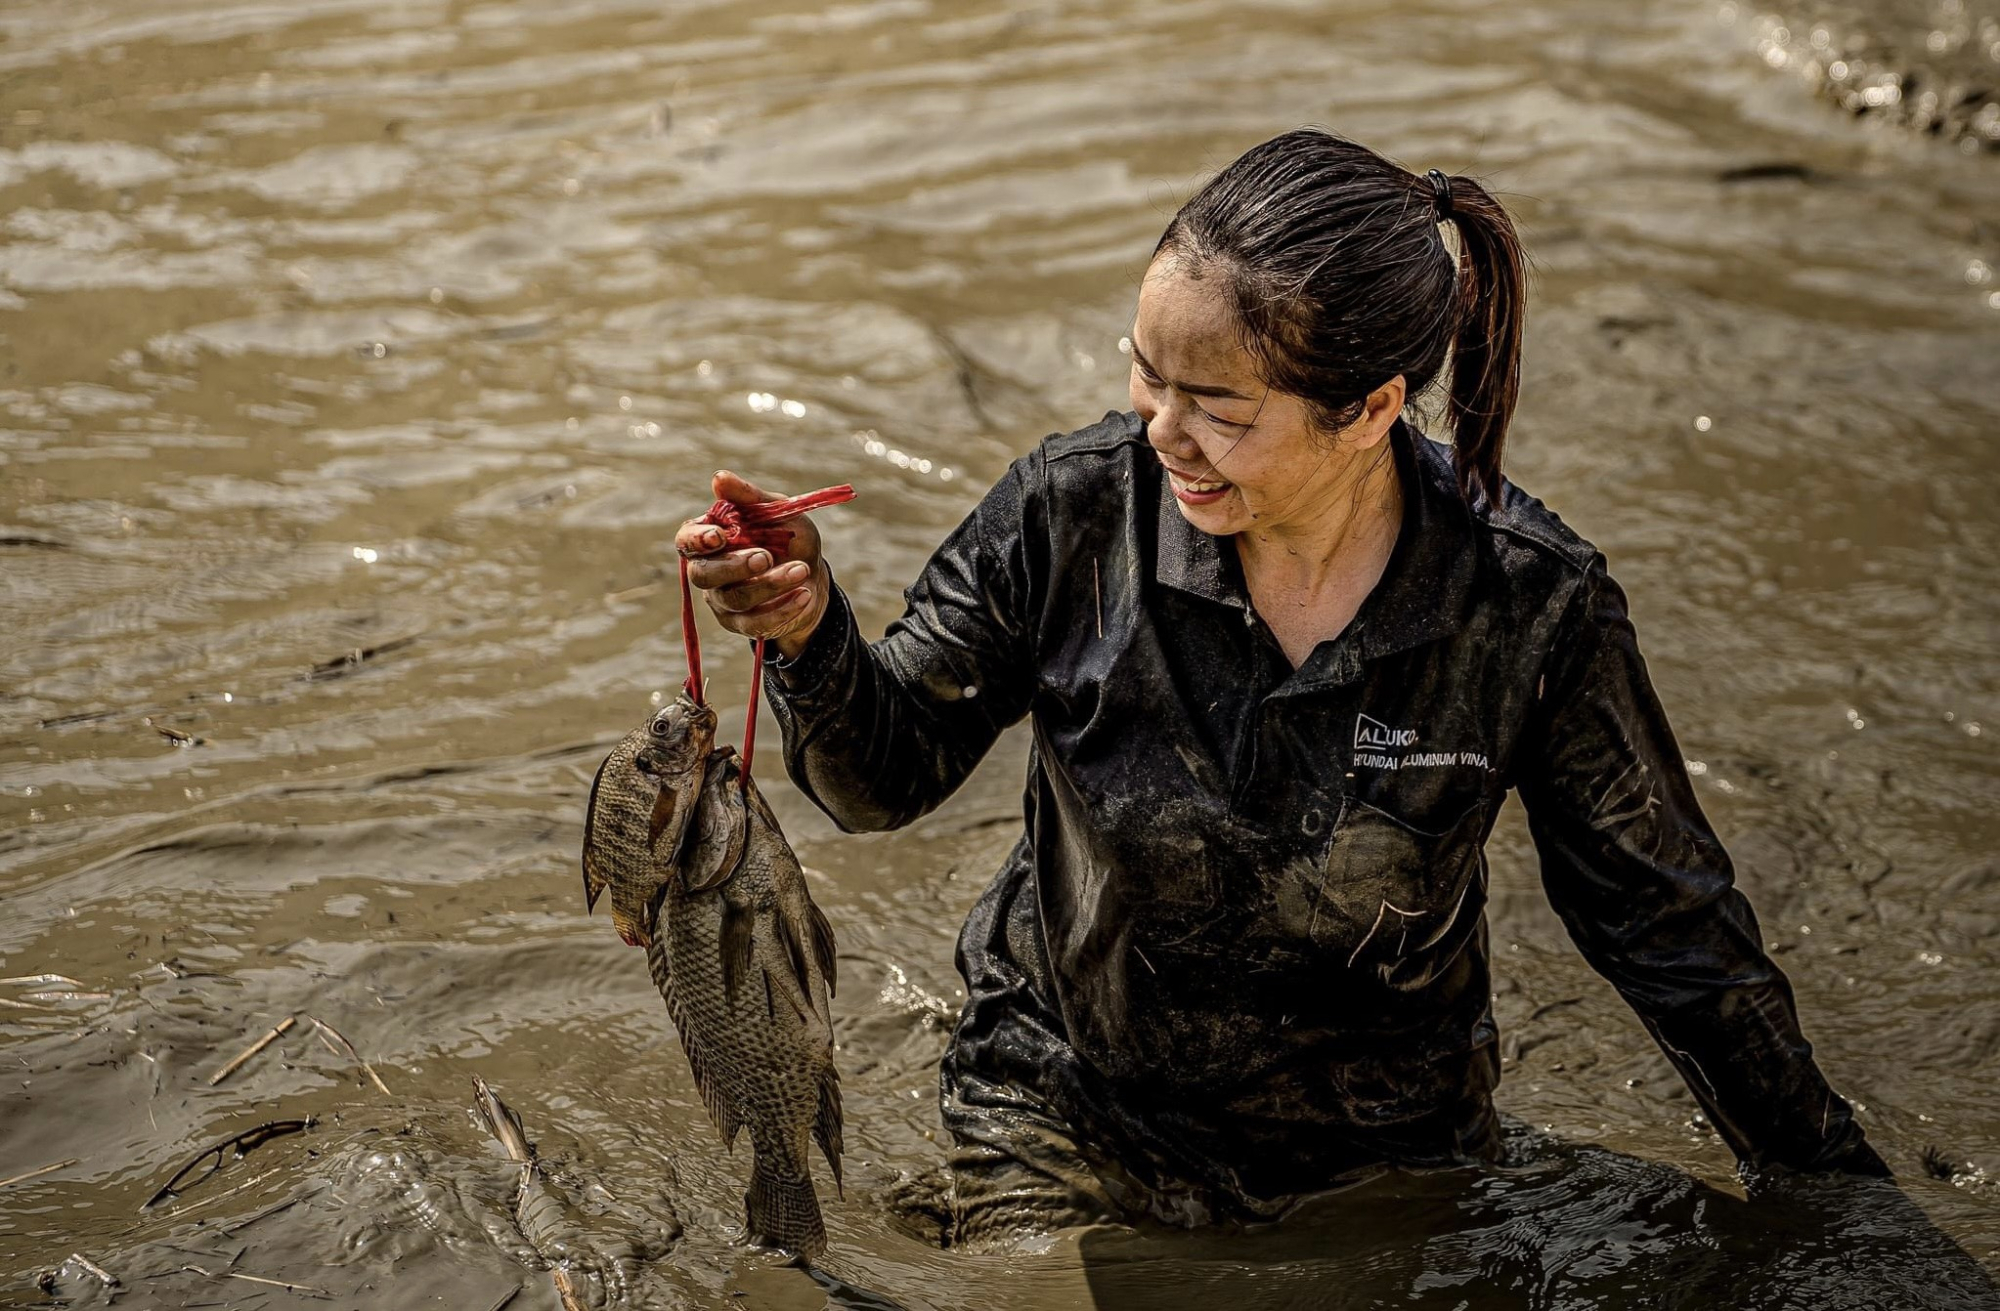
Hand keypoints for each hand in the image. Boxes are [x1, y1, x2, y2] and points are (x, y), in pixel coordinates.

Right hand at [674, 470, 831, 660]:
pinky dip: (782, 609)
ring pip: (735, 598)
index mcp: (708, 538)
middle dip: (735, 566)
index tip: (719, 536)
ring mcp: (722, 601)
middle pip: (704, 575)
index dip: (697, 540)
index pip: (686, 540)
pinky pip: (755, 623)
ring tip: (802, 569)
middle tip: (766, 556)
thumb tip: (719, 478)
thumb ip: (748, 497)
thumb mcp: (777, 511)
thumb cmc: (788, 537)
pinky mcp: (742, 624)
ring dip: (770, 584)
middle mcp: (708, 570)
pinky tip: (804, 595)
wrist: (813, 576)